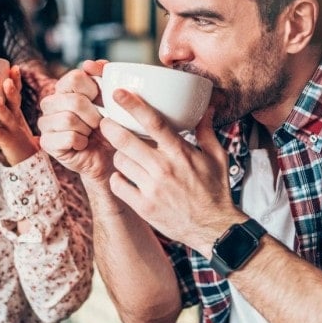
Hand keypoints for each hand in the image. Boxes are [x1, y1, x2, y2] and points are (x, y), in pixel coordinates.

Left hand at [0, 65, 39, 165]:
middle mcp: (15, 116)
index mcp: (14, 109)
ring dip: (2, 108)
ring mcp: (12, 129)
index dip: (16, 80)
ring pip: (8, 117)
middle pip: (15, 101)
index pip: (17, 91)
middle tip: (7, 79)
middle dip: (12, 90)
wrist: (23, 156)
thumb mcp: (6, 115)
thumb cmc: (10, 132)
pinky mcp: (6, 140)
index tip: (14, 67)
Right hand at [38, 60, 115, 182]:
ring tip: (90, 134)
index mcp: (64, 87)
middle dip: (94, 114)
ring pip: (69, 119)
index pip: (76, 77)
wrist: (108, 157)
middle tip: (98, 123)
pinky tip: (83, 144)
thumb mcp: (111, 99)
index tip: (101, 101)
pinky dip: (82, 142)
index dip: (94, 90)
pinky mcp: (46, 142)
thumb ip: (103, 76)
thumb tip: (91, 63)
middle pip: (74, 100)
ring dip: (87, 129)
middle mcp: (50, 102)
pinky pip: (68, 137)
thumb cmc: (110, 127)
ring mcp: (45, 123)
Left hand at [99, 89, 242, 253]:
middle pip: (126, 141)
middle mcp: (164, 169)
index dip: (133, 105)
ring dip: (118, 155)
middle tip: (104, 121)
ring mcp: (152, 189)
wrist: (214, 228)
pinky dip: (117, 179)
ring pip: (120, 161)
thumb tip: (205, 108)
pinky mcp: (144, 207)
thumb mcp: (217, 158)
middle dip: (110, 127)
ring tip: (124, 154)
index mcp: (180, 153)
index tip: (119, 94)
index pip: (153, 123)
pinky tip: (124, 177)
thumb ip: (206, 132)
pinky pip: (118, 185)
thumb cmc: (215, 191)